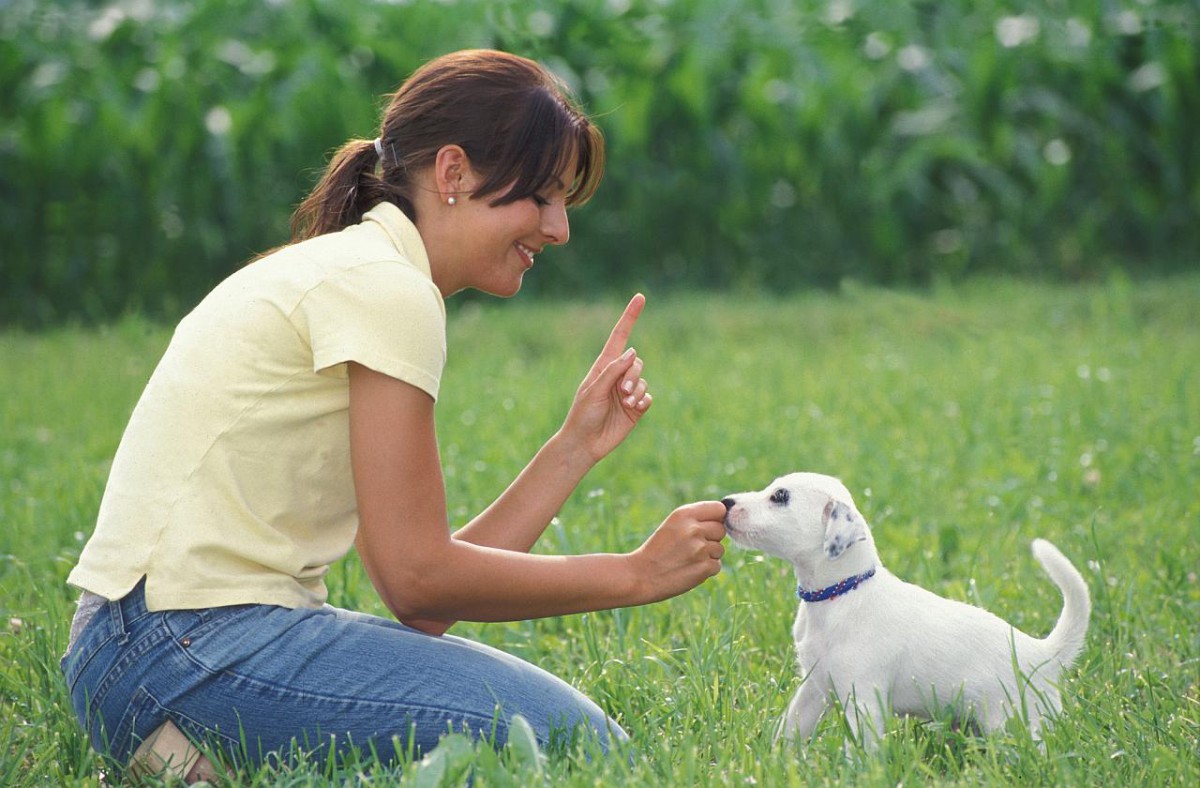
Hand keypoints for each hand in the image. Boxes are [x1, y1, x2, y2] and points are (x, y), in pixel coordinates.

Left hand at [560, 294, 653, 463]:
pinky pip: (649, 397)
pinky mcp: (637, 407)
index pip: (619, 337)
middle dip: (633, 375)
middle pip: (636, 362)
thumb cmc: (582, 415)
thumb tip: (632, 353)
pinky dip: (643, 401)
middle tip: (623, 392)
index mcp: (603, 367)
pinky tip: (633, 410)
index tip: (640, 297)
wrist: (585, 443)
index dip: (630, 317)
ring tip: (626, 403)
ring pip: (643, 379)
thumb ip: (612, 371)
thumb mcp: (593, 390)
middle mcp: (617, 376)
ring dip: (637, 390)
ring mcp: (628, 392)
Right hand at [628, 501, 727, 602]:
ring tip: (687, 559)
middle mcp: (694, 528)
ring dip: (708, 556)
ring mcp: (700, 548)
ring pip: (720, 549)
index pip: (719, 509)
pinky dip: (705, 570)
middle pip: (721, 530)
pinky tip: (688, 570)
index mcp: (685, 513)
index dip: (716, 518)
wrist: (640, 575)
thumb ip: (697, 519)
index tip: (707, 526)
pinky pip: (716, 566)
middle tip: (690, 547)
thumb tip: (725, 520)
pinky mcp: (704, 567)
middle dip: (711, 538)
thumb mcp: (672, 525)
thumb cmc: (657, 550)